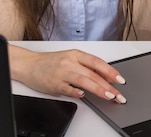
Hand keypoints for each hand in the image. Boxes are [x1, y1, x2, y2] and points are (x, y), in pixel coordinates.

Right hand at [8, 44, 126, 103]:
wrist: (29, 64)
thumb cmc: (50, 62)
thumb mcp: (69, 59)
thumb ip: (85, 66)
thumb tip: (104, 77)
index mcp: (75, 54)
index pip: (97, 62)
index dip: (110, 71)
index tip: (120, 80)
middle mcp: (70, 62)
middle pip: (93, 74)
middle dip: (109, 85)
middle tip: (119, 95)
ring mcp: (62, 72)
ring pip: (84, 80)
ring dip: (98, 89)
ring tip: (109, 96)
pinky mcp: (54, 83)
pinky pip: (68, 89)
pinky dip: (76, 92)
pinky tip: (83, 96)